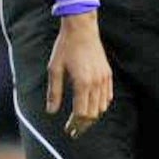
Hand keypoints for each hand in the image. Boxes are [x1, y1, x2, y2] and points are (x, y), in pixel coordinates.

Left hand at [46, 11, 112, 138]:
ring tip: (81, 119)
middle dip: (83, 125)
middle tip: (74, 130)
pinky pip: (108, 96)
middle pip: (93, 114)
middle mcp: (96, 82)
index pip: (81, 113)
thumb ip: (54, 92)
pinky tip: (92, 105)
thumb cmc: (66, 46)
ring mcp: (104, 78)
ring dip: (92, 116)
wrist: (82, 28)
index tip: (68, 130)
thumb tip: (51, 111)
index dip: (74, 124)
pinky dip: (101, 104)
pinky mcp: (108, 73)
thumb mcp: (55, 68)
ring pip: (102, 107)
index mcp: (82, 82)